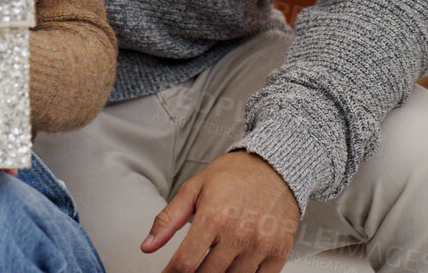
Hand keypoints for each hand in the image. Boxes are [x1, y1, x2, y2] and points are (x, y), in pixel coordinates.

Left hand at [142, 151, 299, 272]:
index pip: (186, 262)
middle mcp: (239, 233)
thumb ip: (168, 219)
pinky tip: (235, 268)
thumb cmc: (234, 175)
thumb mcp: (194, 189)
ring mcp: (261, 245)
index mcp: (214, 216)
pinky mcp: (279, 251)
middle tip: (191, 267)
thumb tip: (148, 245)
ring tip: (213, 264)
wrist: (274, 166)